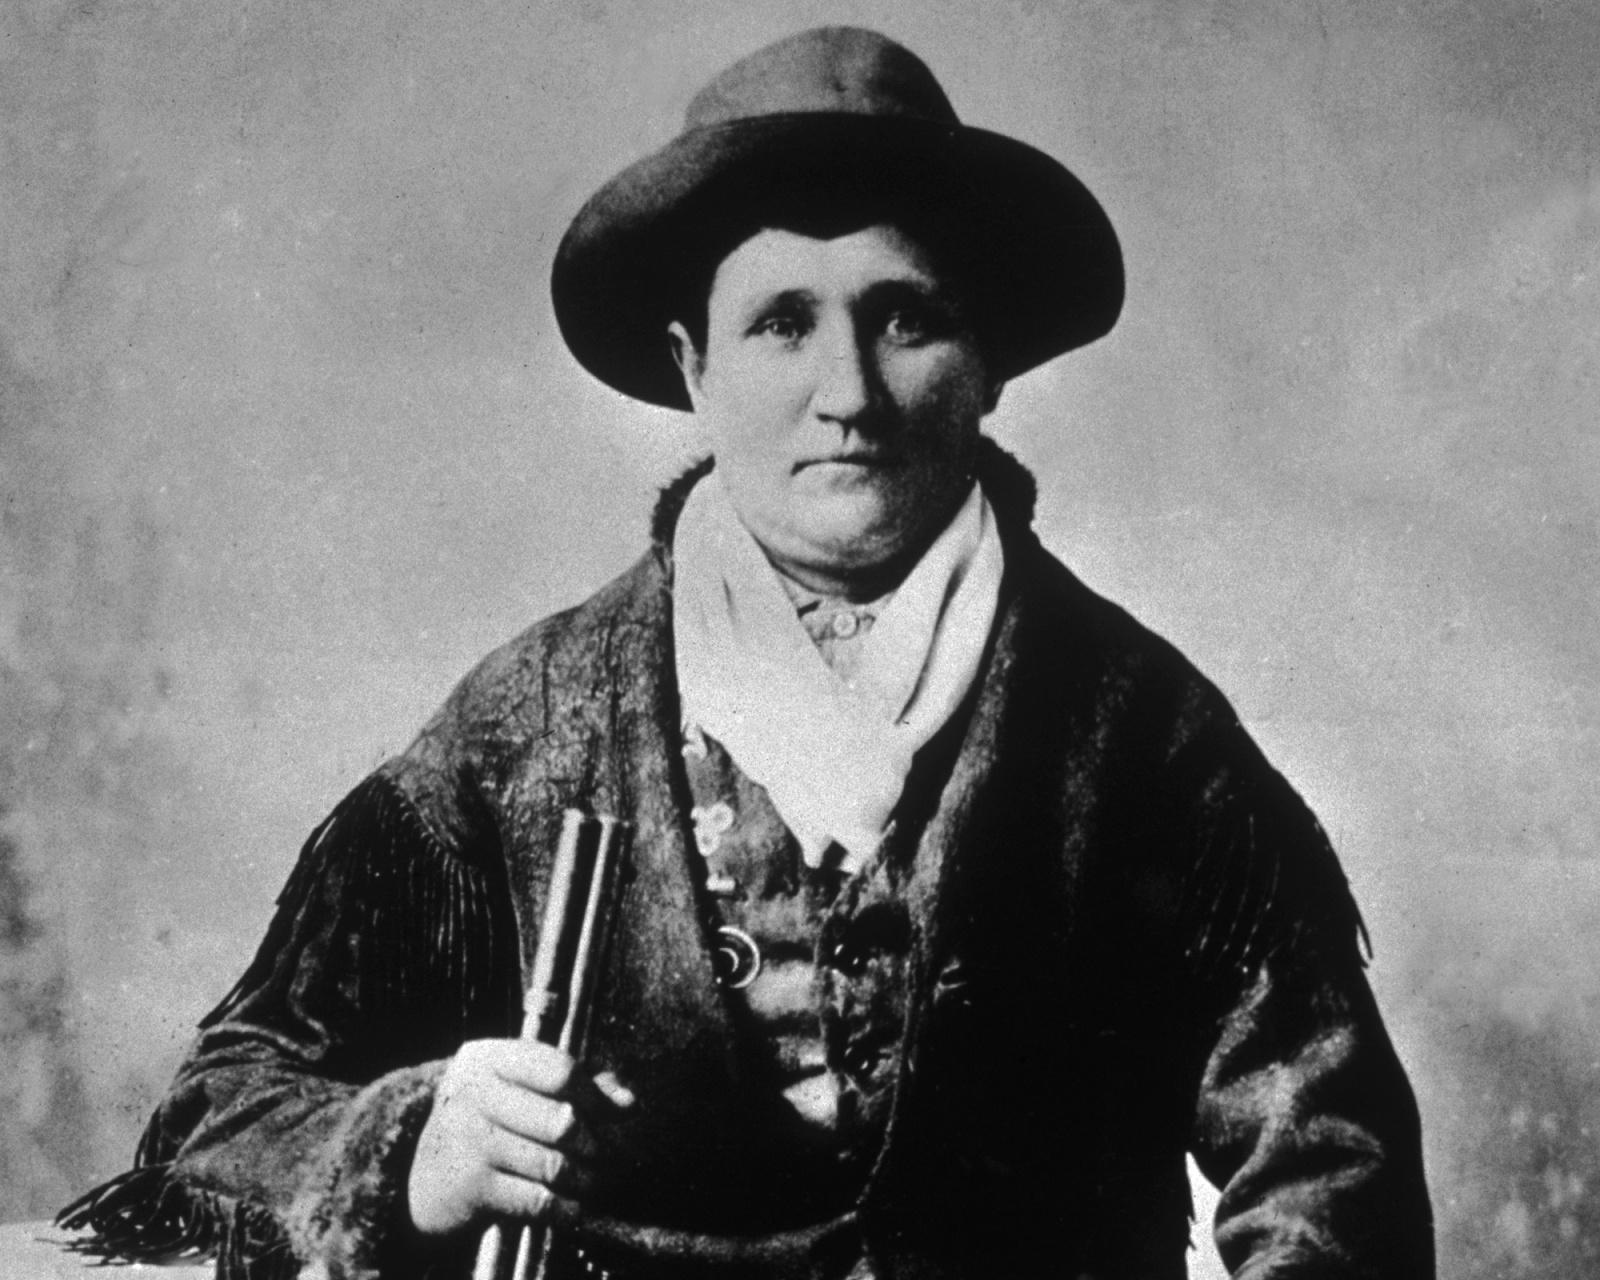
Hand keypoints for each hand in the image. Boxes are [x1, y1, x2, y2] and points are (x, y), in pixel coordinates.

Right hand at [408, 1039, 635, 1237]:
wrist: (424, 1178)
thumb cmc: (488, 1125)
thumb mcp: (520, 1092)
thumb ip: (578, 1088)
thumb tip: (629, 1102)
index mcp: (487, 1058)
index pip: (560, 1069)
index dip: (596, 1096)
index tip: (614, 1115)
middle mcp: (472, 1092)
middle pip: (563, 1120)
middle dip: (596, 1144)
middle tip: (606, 1157)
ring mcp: (467, 1140)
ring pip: (554, 1164)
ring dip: (585, 1180)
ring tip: (594, 1182)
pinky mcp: (469, 1187)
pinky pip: (538, 1200)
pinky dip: (564, 1208)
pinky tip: (572, 1207)